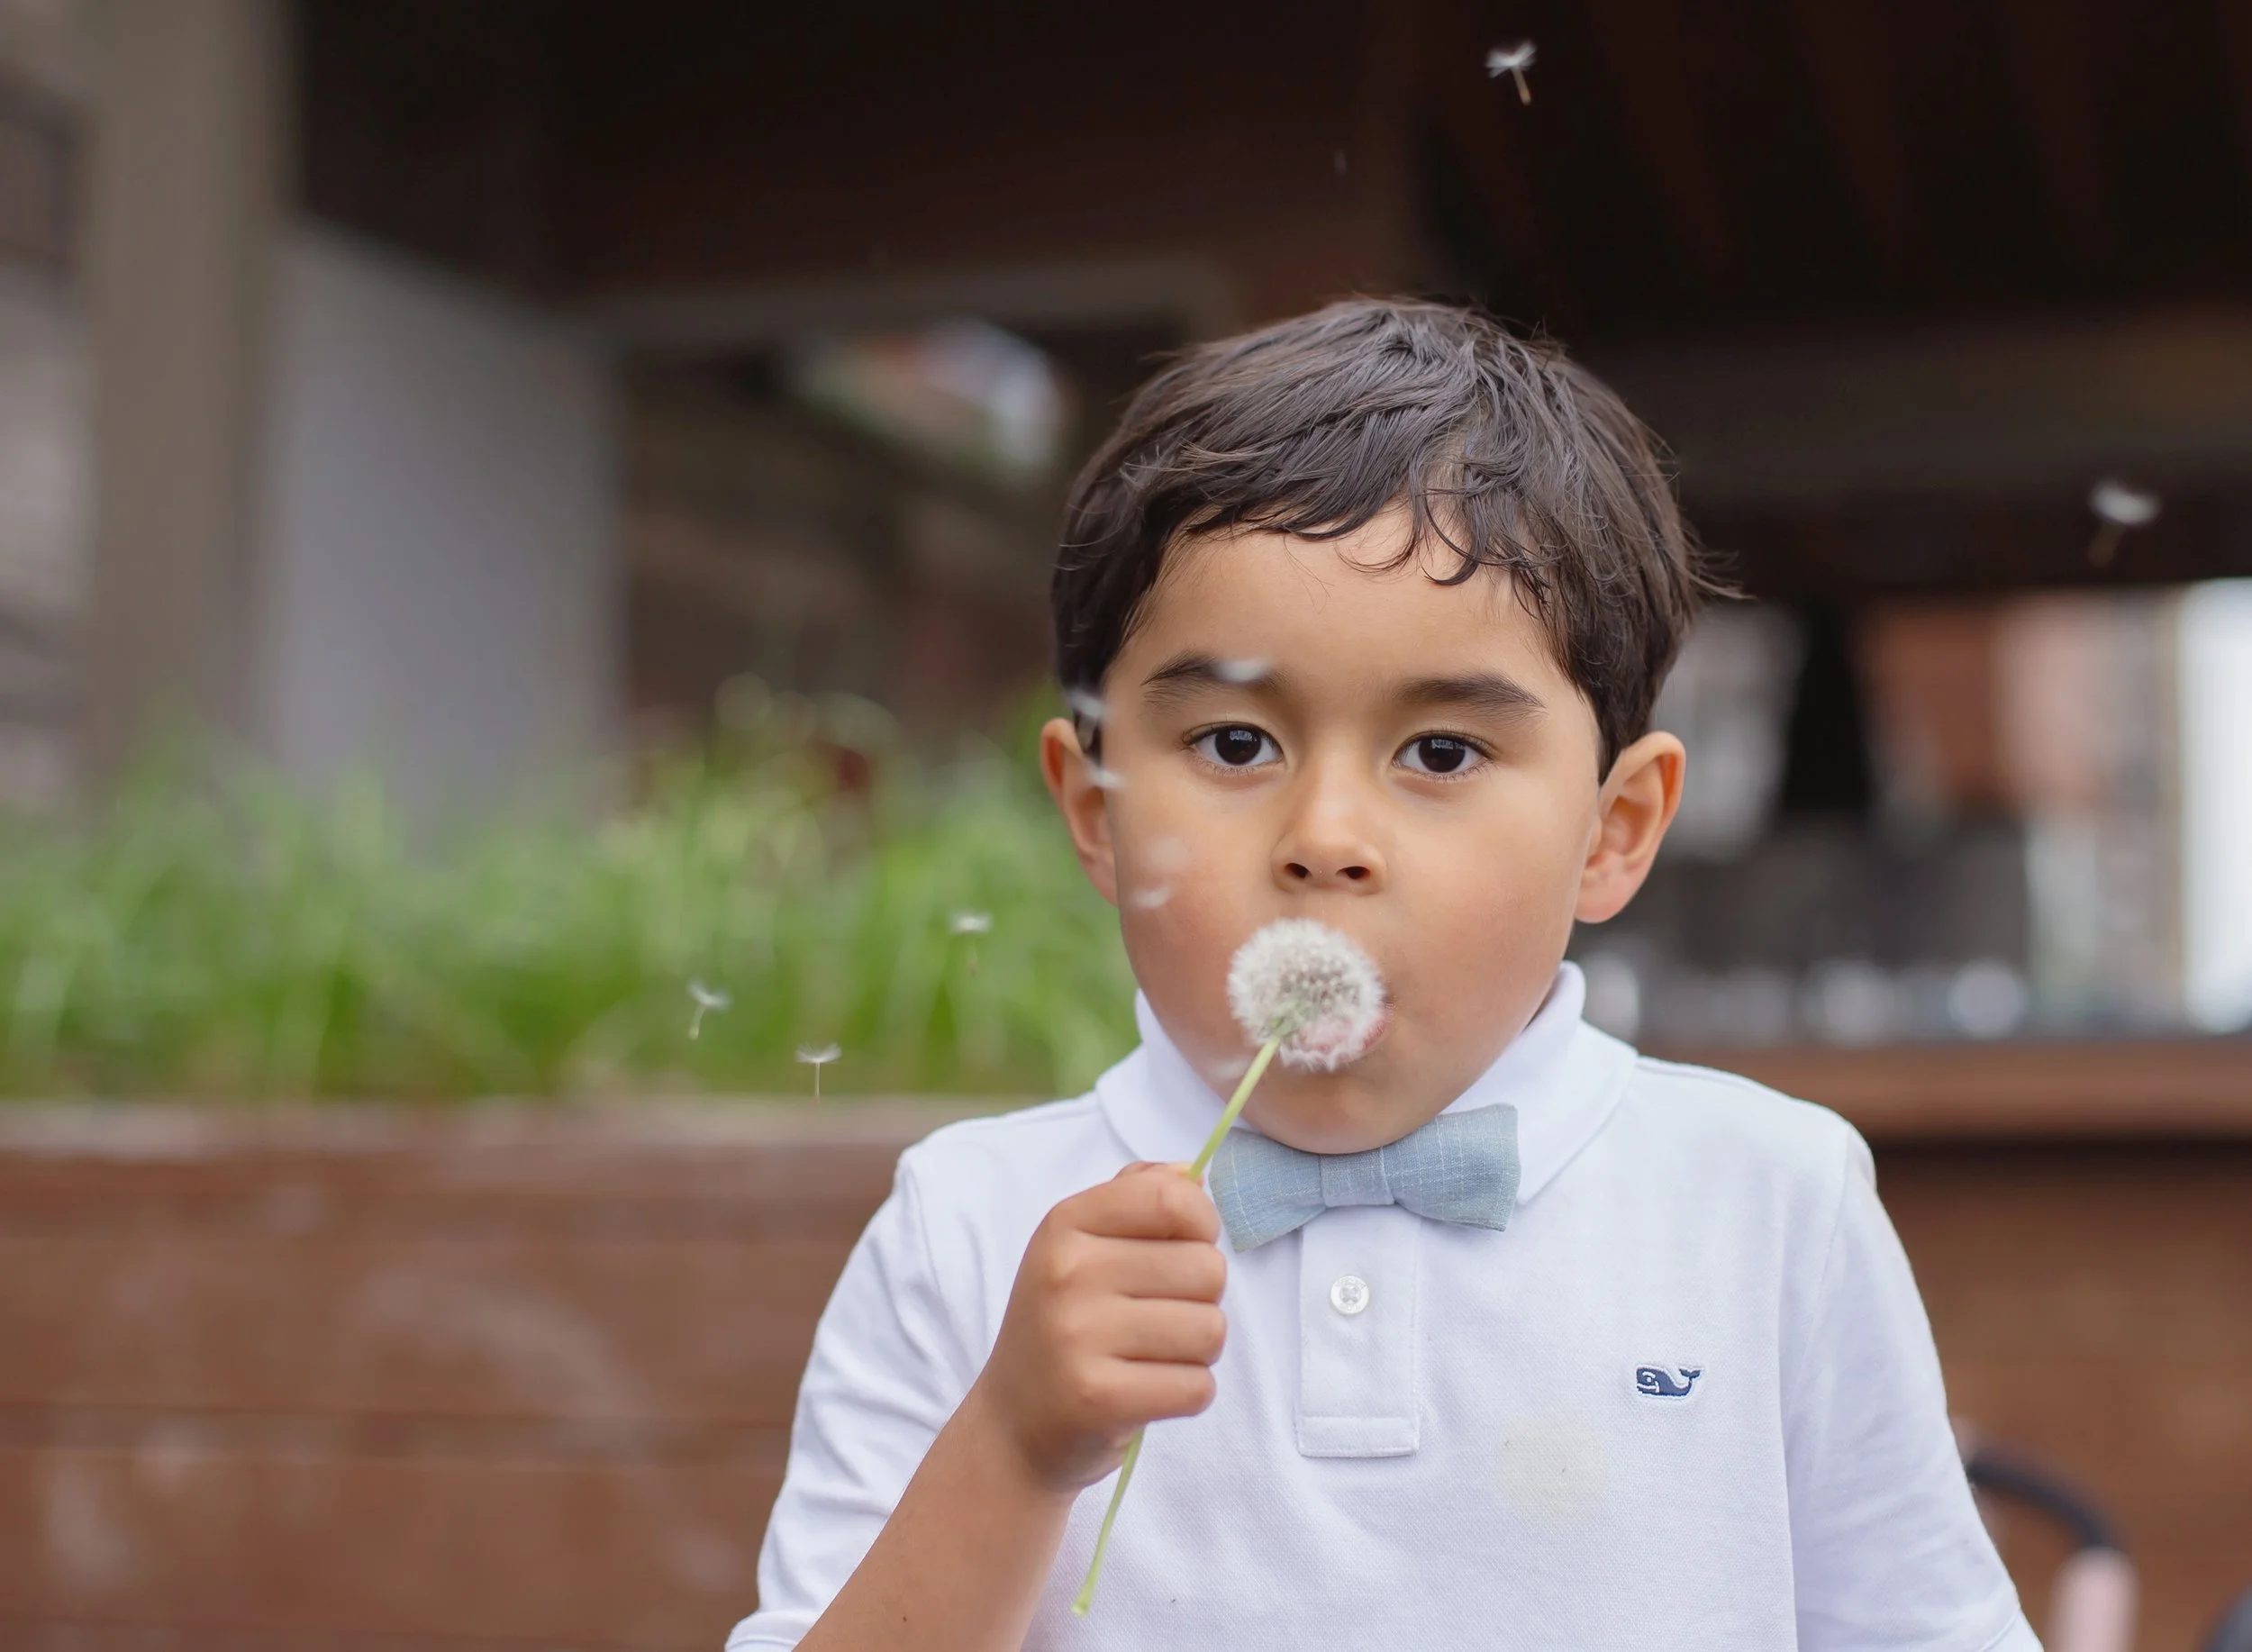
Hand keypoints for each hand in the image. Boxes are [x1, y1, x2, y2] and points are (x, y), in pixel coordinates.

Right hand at [969, 1161, 1227, 1490]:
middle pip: (1207, 1268)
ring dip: (1197, 1351)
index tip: (1186, 1247)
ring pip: (1211, 1330)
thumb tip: (1191, 1173)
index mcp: (1066, 1224)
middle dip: (1202, 1299)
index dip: (1202, 1224)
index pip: (1173, 1198)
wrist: (1013, 1425)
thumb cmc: (1065, 1324)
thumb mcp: (1080, 1247)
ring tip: (1152, 1357)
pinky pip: (1197, 1388)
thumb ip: (1136, 1198)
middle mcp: (1067, 1272)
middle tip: (1158, 1320)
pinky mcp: (1098, 1398)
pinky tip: (1148, 1391)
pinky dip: (1186, 1394)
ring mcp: (1078, 1336)